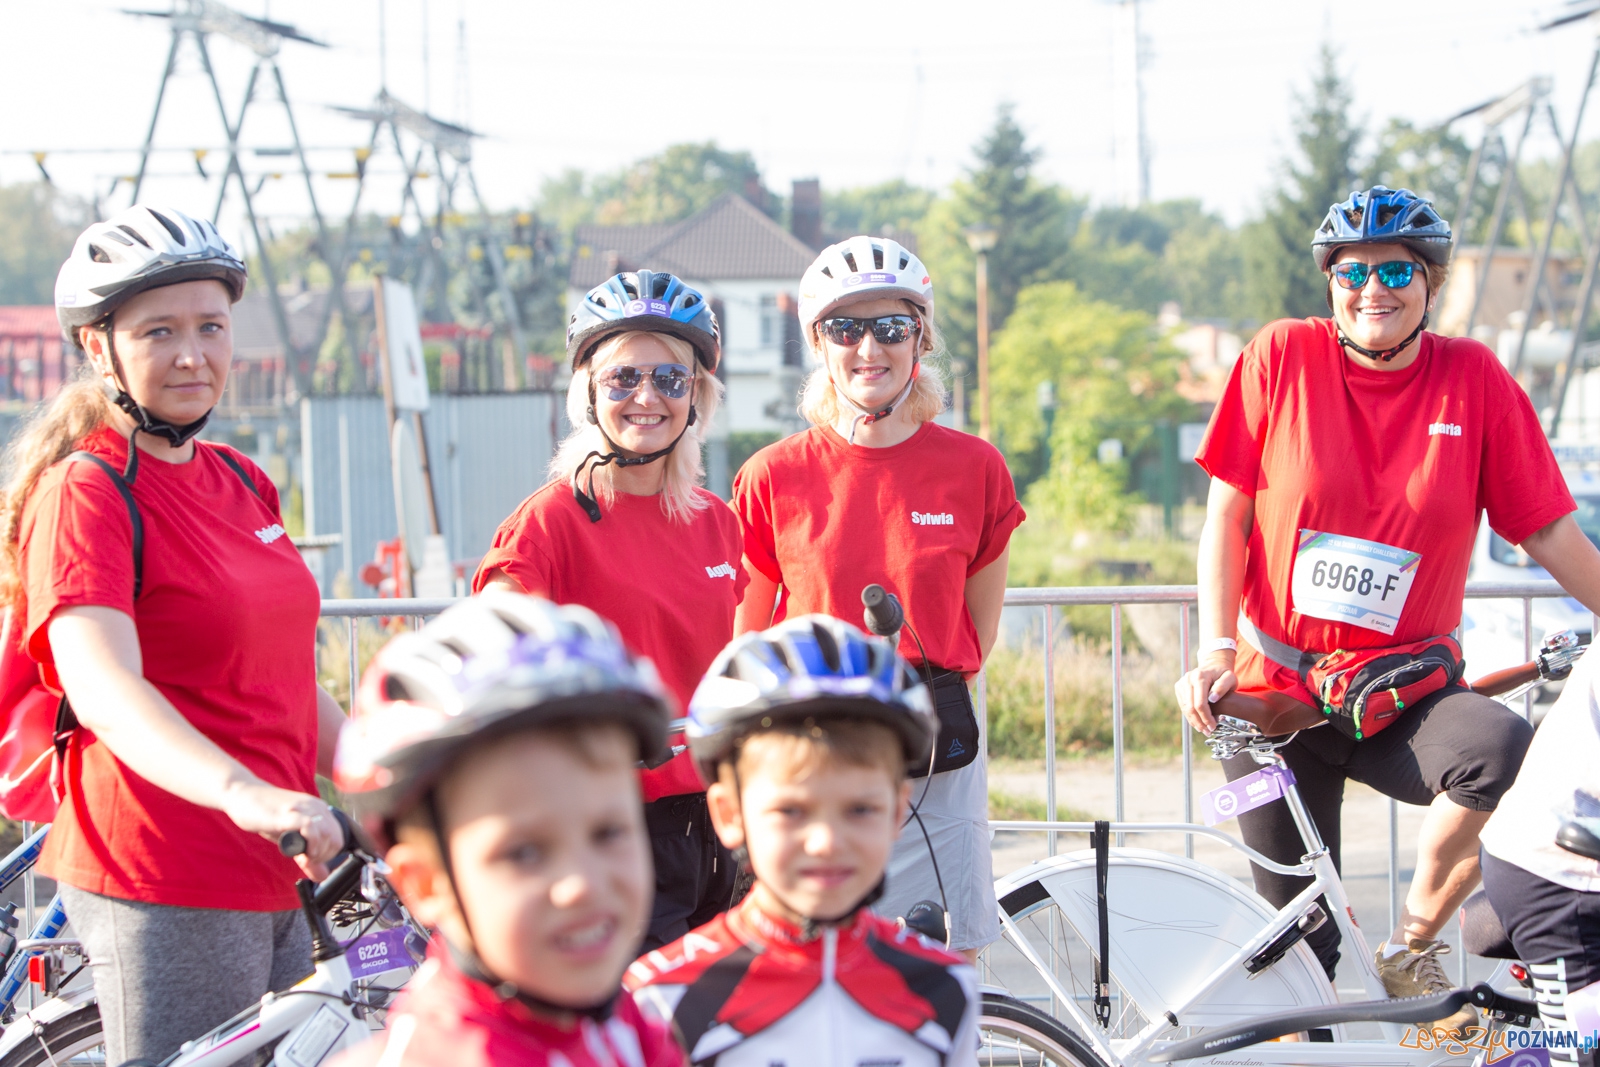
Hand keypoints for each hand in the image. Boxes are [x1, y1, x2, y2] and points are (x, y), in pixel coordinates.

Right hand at [221, 781, 342, 879]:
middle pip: (336, 838)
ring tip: (301, 857)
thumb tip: (323, 876)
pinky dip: (309, 843)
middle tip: (305, 861)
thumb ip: (308, 854)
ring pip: (327, 834)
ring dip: (316, 852)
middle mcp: (316, 807)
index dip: (328, 855)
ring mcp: (303, 808)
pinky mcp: (288, 813)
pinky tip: (298, 850)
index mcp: (319, 810)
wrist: (243, 794)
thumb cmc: (266, 816)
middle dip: (323, 856)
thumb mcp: (291, 837)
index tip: (311, 860)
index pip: (339, 837)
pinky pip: (310, 827)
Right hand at [1175, 651, 1237, 734]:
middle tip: (1208, 731)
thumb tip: (1212, 699)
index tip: (1213, 726)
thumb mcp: (1230, 678)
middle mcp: (1188, 679)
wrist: (1213, 666)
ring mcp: (1181, 683)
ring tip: (1203, 730)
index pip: (1200, 702)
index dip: (1206, 717)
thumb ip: (1222, 687)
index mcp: (1200, 676)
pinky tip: (1197, 723)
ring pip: (1185, 708)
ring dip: (1194, 721)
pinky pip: (1182, 706)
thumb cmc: (1223, 674)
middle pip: (1190, 707)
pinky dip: (1190, 716)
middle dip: (1199, 722)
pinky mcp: (1179, 688)